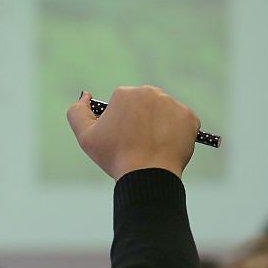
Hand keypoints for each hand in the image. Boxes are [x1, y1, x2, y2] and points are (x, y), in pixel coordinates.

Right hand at [66, 86, 199, 179]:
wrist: (147, 174)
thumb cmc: (115, 157)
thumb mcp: (85, 137)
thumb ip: (77, 112)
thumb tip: (85, 95)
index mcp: (126, 93)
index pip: (123, 104)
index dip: (121, 123)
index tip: (123, 140)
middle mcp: (151, 92)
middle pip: (145, 106)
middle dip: (142, 121)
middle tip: (138, 144)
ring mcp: (173, 104)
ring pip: (164, 114)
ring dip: (158, 126)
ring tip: (152, 148)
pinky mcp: (190, 118)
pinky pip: (182, 123)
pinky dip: (176, 134)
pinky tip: (166, 147)